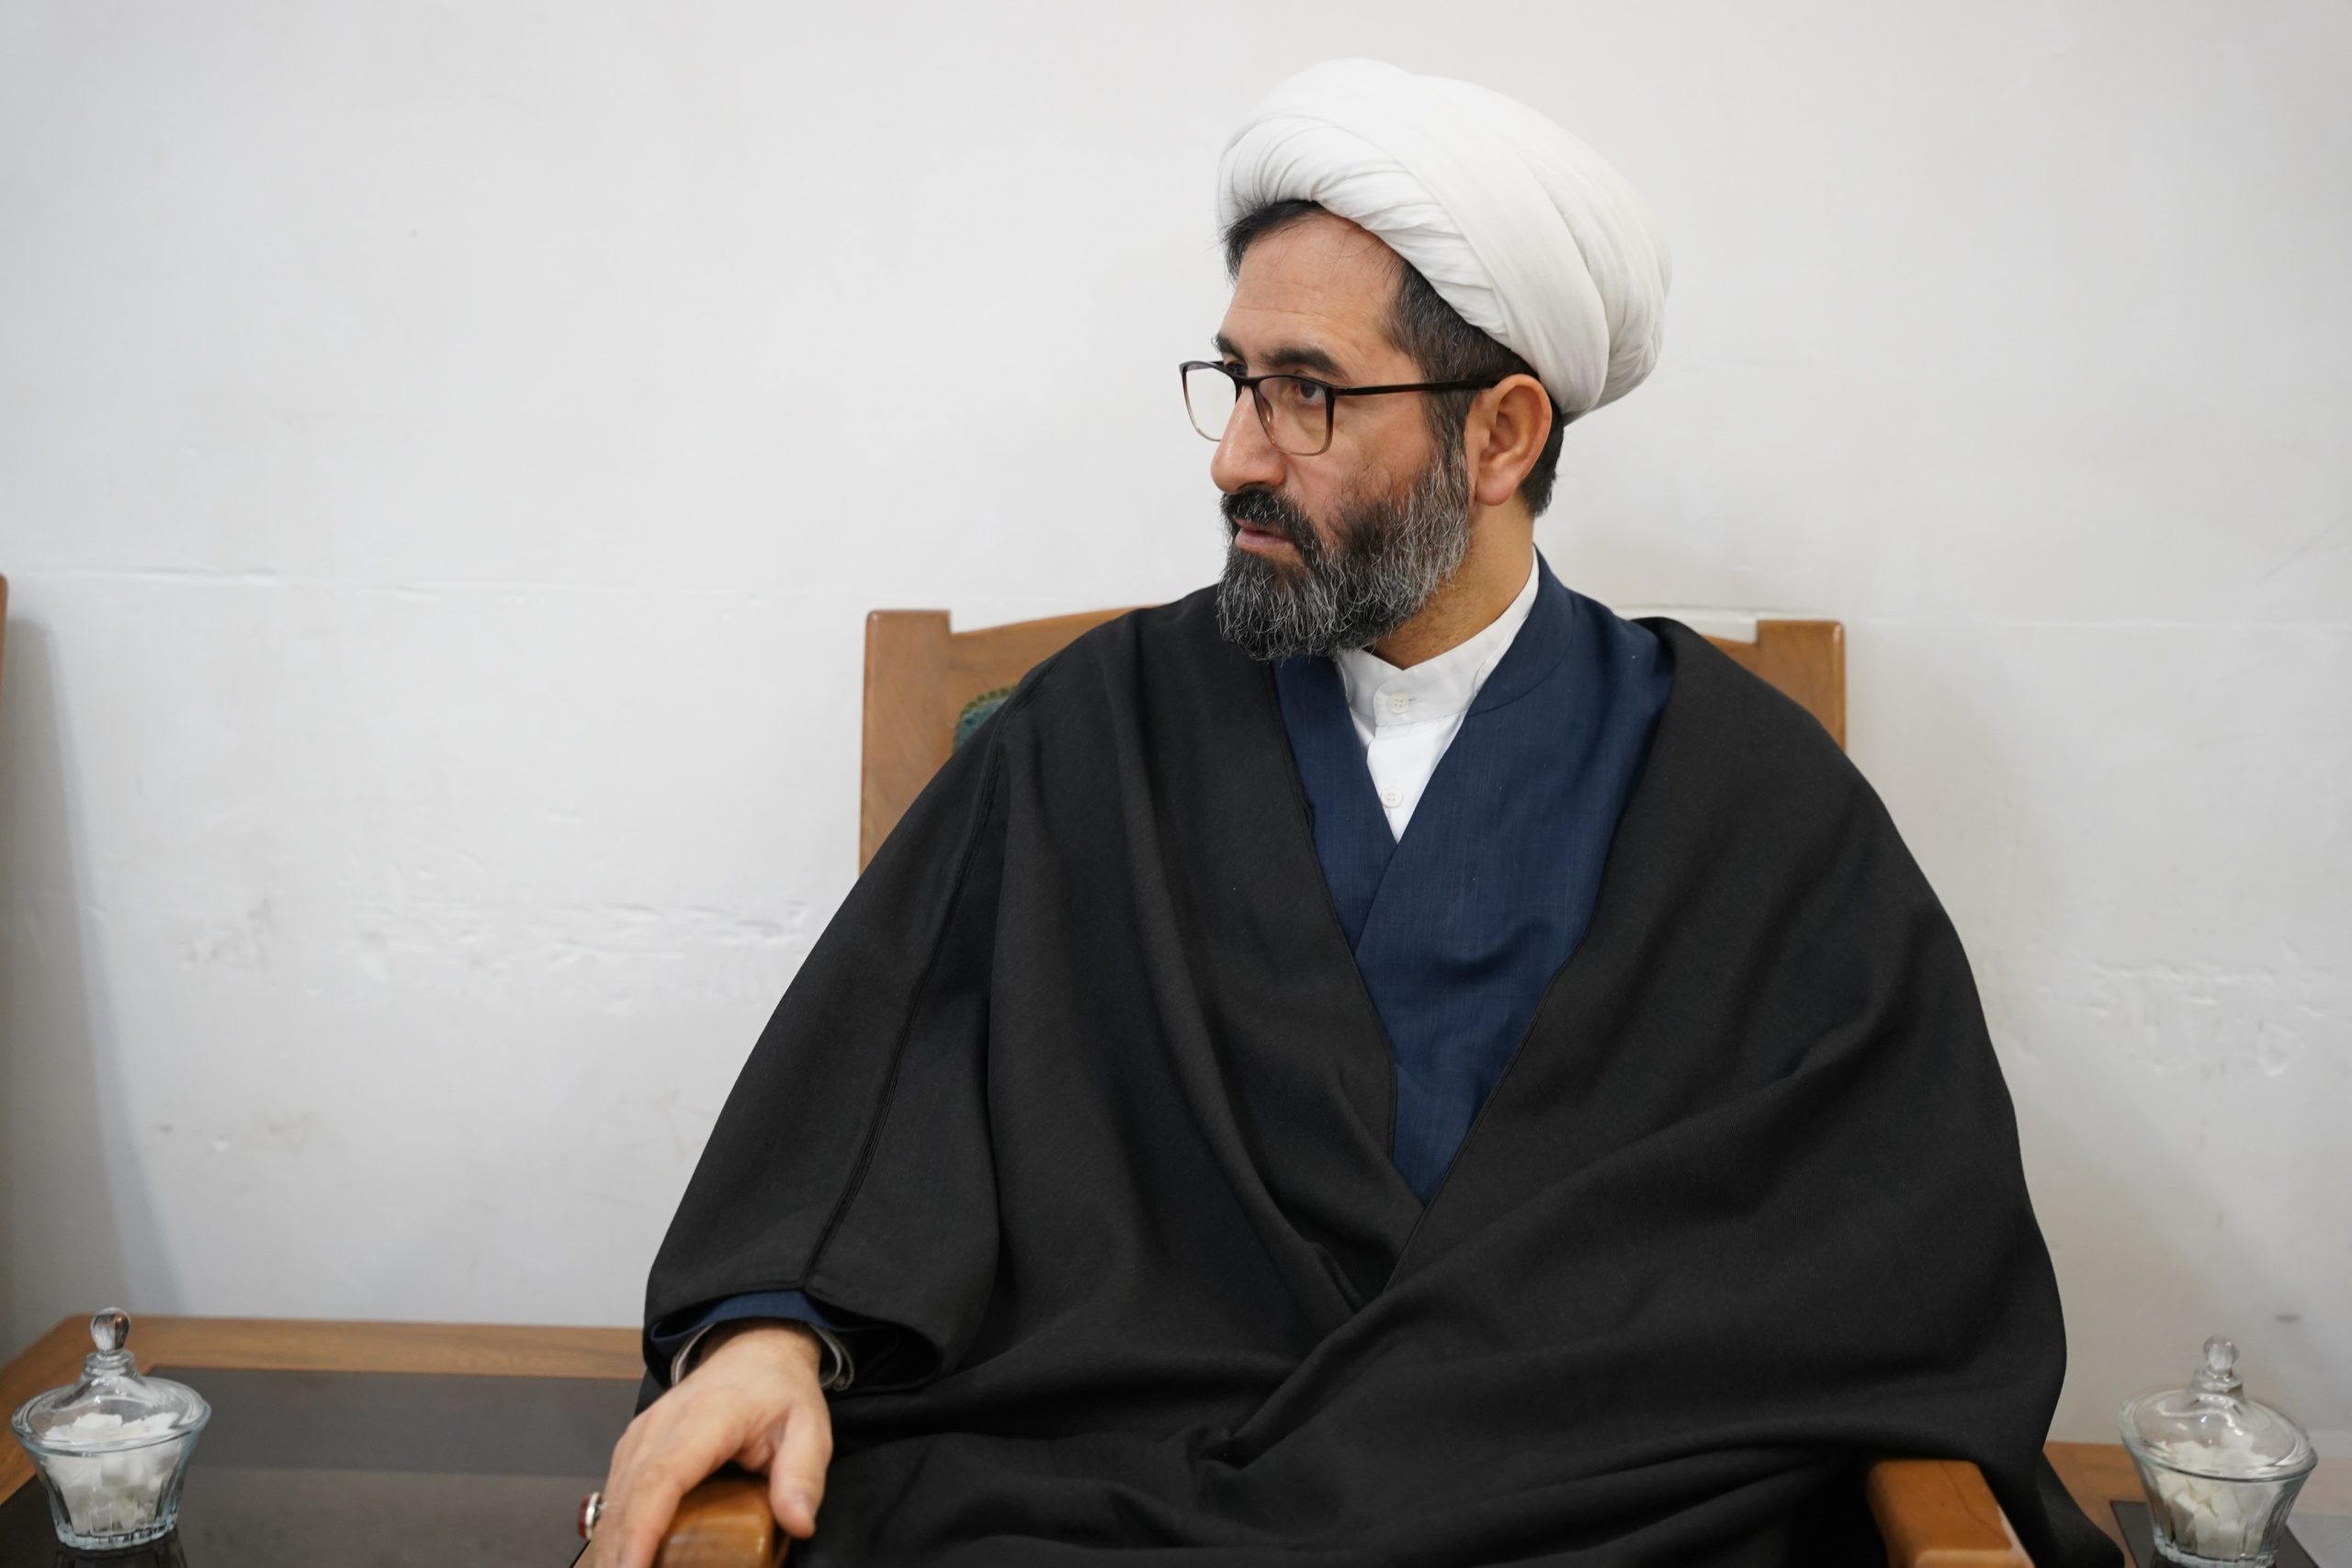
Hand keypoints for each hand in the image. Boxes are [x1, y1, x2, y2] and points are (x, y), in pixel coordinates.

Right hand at [588, 1321, 833, 1567]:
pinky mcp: (635, 1446)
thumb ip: (804, 1476)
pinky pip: (615, 1492)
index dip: (641, 1529)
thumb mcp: (810, 1427)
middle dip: (619, 1550)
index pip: (661, 1478)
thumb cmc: (779, 1391)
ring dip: (613, 1543)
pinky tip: (621, 1558)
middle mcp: (662, 1424)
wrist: (755, 1351)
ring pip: (614, 1497)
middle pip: (627, 1495)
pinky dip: (614, 1529)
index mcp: (707, 1417)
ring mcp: (642, 1433)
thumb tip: (799, 1524)